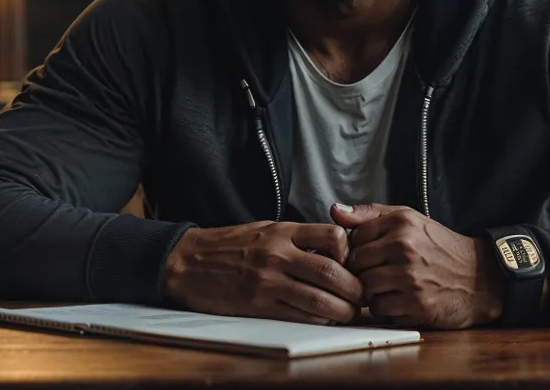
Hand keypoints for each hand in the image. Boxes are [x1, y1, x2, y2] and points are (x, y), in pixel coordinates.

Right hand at [162, 221, 363, 325]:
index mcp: (283, 231)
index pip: (333, 236)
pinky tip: (323, 319)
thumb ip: (297, 238)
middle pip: (333, 272)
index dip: (350, 252)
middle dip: (355, 289)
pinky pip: (299, 316)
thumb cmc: (229, 245)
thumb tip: (333, 251)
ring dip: (341, 310)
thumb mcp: (265, 229)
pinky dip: (318, 320)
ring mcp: (268, 281)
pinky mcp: (258, 304)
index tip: (351, 263)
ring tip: (347, 312)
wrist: (187, 261)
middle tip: (362, 297)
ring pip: (320, 300)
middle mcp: (278, 254)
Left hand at [333, 203, 504, 328]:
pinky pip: (380, 309)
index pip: (353, 237)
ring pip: (365, 287)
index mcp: (401, 223)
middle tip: (376, 273)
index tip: (368, 255)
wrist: (480, 277)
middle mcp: (405, 247)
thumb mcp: (409, 220)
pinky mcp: (417, 304)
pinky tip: (399, 300)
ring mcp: (411, 277)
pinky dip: (385, 308)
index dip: (357, 249)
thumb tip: (335, 210)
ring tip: (388, 286)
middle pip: (355, 264)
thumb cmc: (439, 248)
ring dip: (371, 291)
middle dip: (361, 271)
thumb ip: (370, 214)